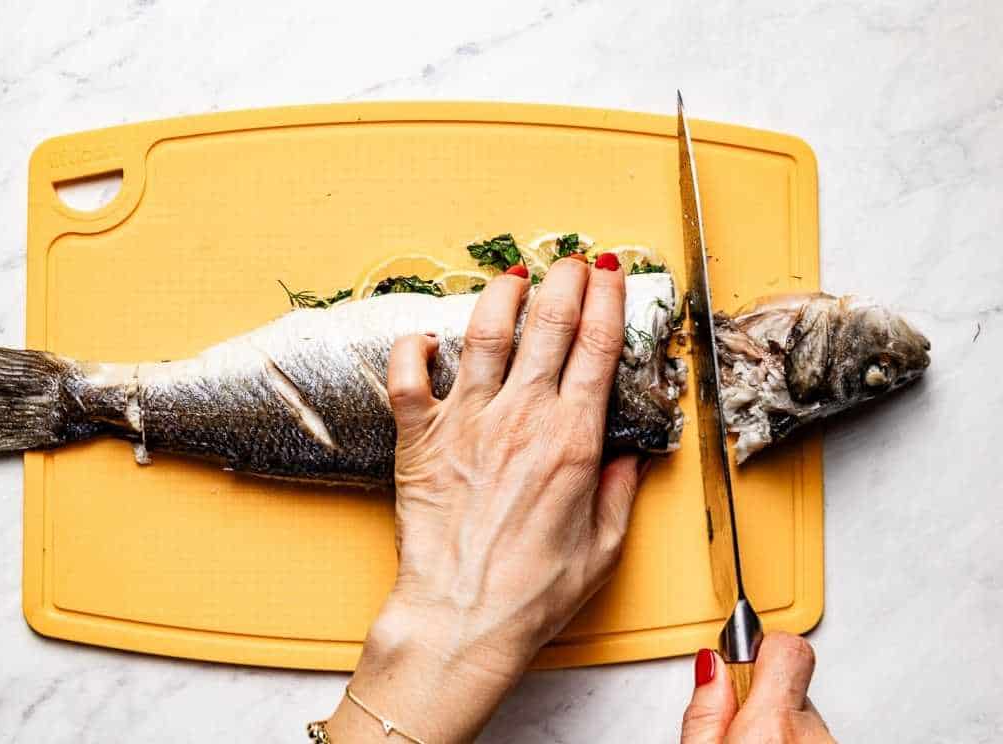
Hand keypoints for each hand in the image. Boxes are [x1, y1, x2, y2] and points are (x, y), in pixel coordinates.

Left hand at [326, 256, 643, 742]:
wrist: (461, 618)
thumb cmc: (531, 593)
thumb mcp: (603, 548)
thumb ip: (619, 492)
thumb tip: (627, 456)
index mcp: (571, 440)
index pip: (596, 348)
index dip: (606, 299)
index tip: (610, 272)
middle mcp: (520, 418)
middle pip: (547, 325)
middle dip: (564, 281)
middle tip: (572, 259)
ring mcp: (465, 422)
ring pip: (484, 334)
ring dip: (501, 294)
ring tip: (512, 274)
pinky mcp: (418, 438)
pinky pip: (406, 375)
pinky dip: (413, 346)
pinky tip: (427, 336)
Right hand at [682, 632, 835, 742]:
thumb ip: (705, 711)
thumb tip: (712, 665)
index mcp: (773, 727)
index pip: (788, 648)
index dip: (759, 647)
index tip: (739, 662)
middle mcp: (813, 736)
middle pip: (789, 684)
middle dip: (762, 698)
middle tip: (737, 728)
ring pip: (803, 714)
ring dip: (780, 726)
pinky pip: (814, 736)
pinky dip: (794, 742)